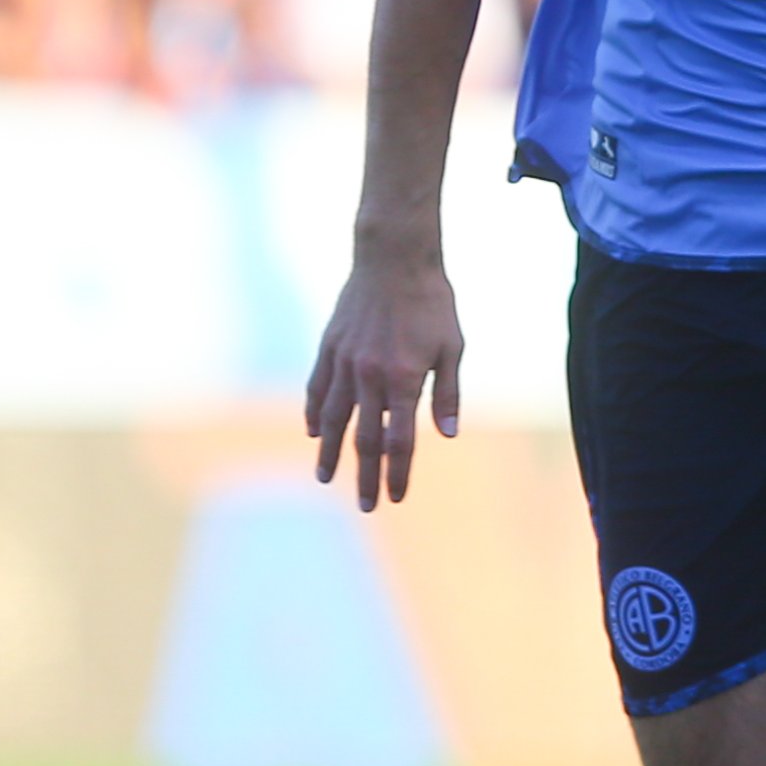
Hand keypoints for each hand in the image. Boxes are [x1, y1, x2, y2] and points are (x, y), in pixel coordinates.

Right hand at [306, 248, 463, 511]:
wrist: (394, 259)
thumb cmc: (432, 303)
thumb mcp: (453, 346)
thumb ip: (449, 393)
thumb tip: (447, 434)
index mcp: (404, 378)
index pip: (399, 440)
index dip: (397, 472)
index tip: (396, 497)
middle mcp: (370, 375)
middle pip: (364, 438)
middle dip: (365, 475)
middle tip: (364, 506)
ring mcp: (345, 361)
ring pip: (332, 417)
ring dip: (330, 452)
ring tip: (326, 479)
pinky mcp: (329, 346)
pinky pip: (317, 387)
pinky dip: (314, 412)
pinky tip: (312, 432)